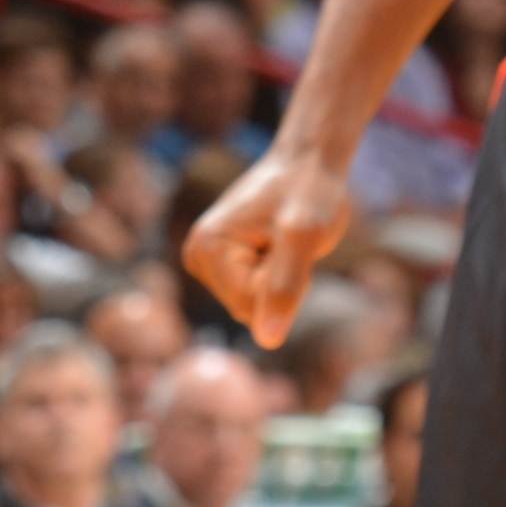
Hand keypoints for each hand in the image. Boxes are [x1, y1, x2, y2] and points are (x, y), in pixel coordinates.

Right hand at [186, 144, 354, 348]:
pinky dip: (276, 276)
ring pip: (253, 305)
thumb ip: (285, 287)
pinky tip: (277, 246)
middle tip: (289, 243)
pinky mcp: (222, 264)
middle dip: (280, 283)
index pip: (251, 307)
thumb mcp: (305, 237)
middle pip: (248, 310)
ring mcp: (207, 260)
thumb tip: (268, 341)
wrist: (307, 165)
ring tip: (283, 242)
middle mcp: (196, 256)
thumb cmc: (309, 193)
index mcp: (206, 249)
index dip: (285, 284)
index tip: (290, 244)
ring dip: (280, 280)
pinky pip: (255, 294)